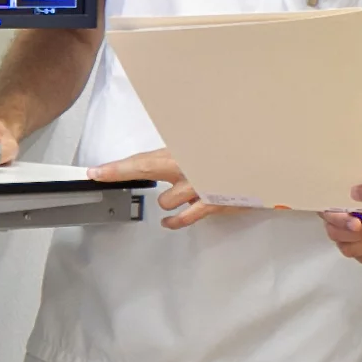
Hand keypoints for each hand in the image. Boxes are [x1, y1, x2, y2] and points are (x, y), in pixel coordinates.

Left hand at [89, 146, 227, 228]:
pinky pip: (185, 218)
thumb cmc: (235, 148)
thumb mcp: (207, 140)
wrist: (267, 158)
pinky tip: (169, 221)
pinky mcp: (213, 203)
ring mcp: (200, 186)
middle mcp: (189, 165)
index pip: (142, 159)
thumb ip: (186, 149)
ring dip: (172, 197)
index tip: (94, 172)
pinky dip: (176, 220)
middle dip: (127, 172)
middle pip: (146, 169)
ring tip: (189, 187)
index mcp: (186, 148)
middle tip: (112, 173)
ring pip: (167, 200)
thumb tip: (167, 157)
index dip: (116, 167)